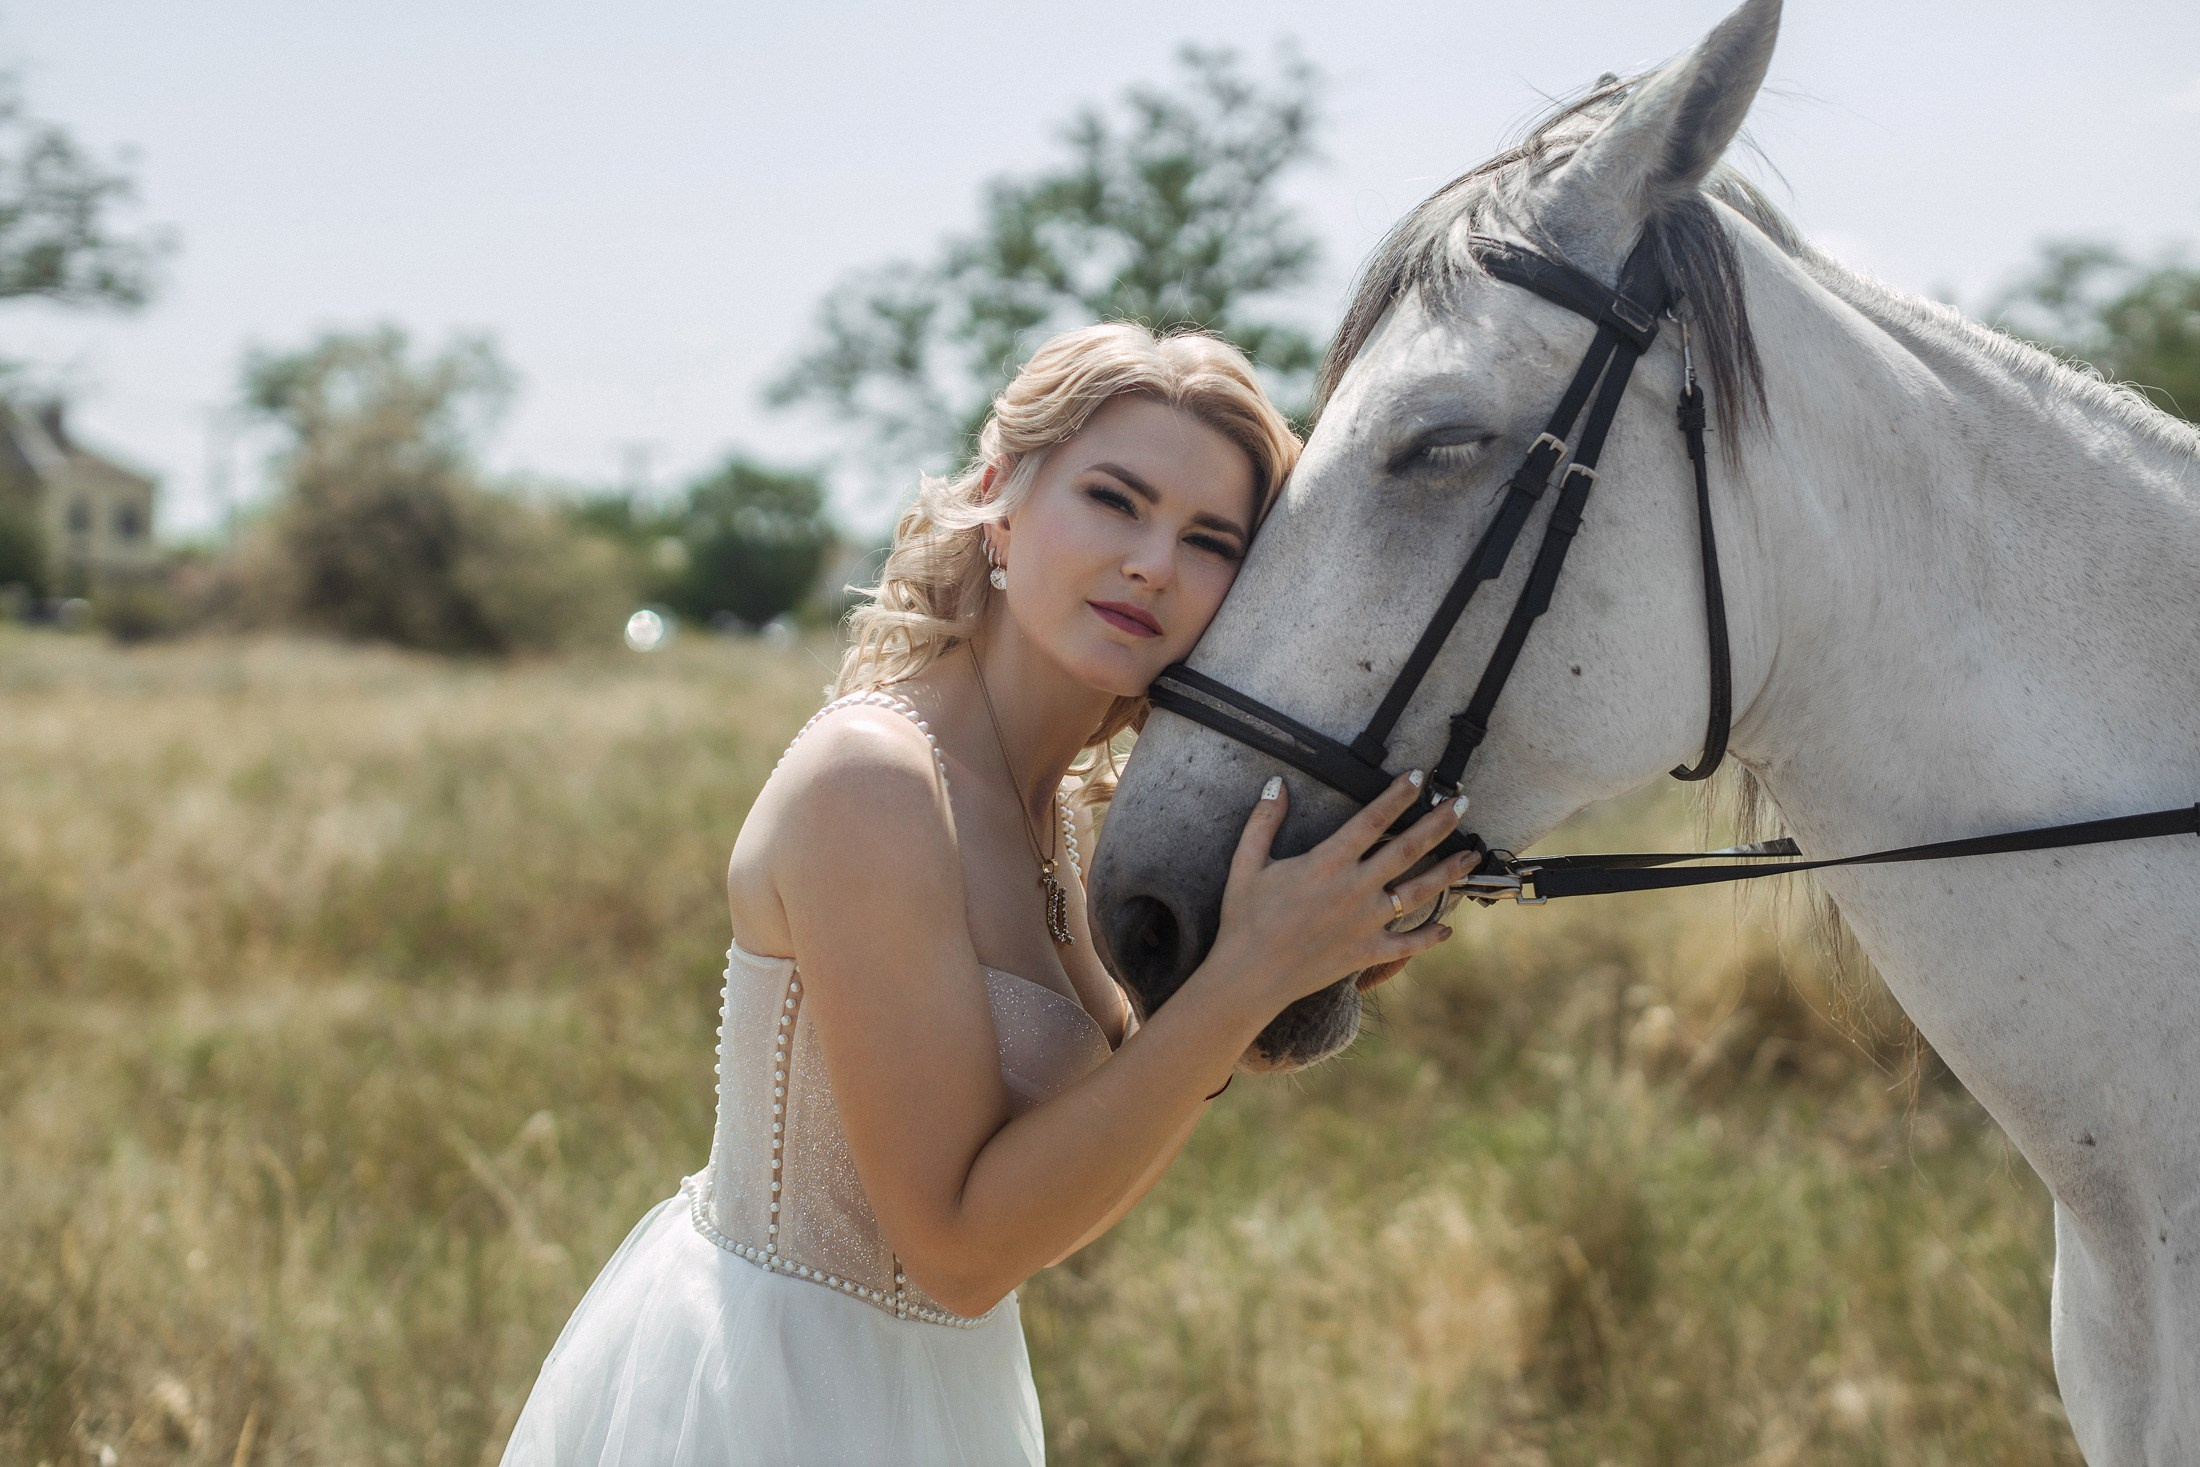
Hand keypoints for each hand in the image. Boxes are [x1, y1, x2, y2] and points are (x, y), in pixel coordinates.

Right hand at [1204, 770, 1473, 1015]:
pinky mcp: (1367, 951)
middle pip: (1408, 848)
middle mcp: (1355, 888)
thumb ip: (1264, 821)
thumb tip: (1276, 783)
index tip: (1418, 776)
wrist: (1249, 976)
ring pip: (1419, 891)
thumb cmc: (1245, 918)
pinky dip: (1430, 938)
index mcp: (1327, 862)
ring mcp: (1366, 922)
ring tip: (1472, 855)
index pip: (1372, 819)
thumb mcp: (1247, 862)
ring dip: (1449, 870)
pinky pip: (1407, 944)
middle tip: (1462, 803)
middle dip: (1439, 823)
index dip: (1398, 795)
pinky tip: (1449, 928)